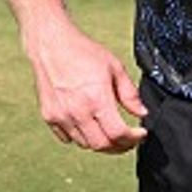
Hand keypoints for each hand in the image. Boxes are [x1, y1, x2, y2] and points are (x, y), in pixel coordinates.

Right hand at [29, 26, 148, 152]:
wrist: (51, 45)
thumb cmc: (82, 52)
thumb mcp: (115, 67)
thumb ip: (130, 94)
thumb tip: (142, 112)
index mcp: (96, 98)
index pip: (117, 134)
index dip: (133, 139)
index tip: (140, 134)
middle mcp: (77, 111)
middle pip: (101, 146)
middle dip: (119, 147)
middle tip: (128, 140)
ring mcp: (61, 116)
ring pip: (85, 145)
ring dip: (101, 143)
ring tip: (110, 133)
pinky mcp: (49, 117)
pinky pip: (67, 138)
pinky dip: (81, 138)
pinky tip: (89, 126)